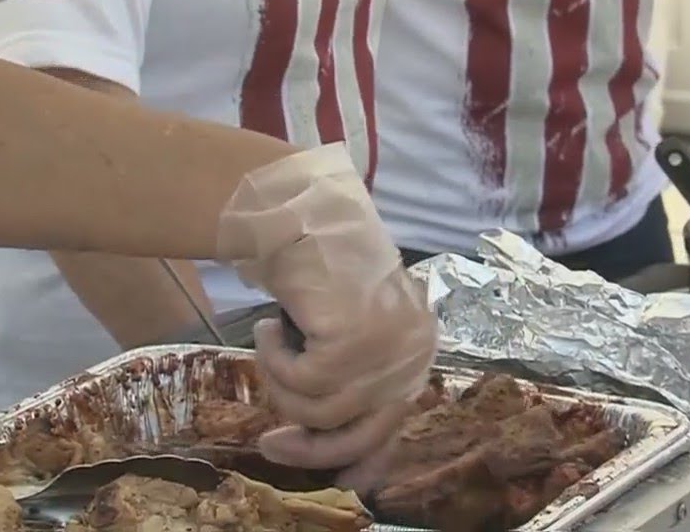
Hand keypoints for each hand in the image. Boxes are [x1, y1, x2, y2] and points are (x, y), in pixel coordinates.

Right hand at [218, 144, 437, 491]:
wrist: (302, 212)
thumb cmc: (319, 268)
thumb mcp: (348, 331)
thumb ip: (354, 380)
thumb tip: (339, 453)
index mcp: (421, 349)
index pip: (397, 426)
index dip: (363, 458)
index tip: (334, 476)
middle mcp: (416, 351)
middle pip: (362, 433)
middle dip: (309, 448)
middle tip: (268, 444)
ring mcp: (387, 346)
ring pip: (319, 410)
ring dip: (280, 383)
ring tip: (271, 342)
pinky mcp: (353, 339)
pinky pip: (299, 383)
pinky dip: (273, 359)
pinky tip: (268, 326)